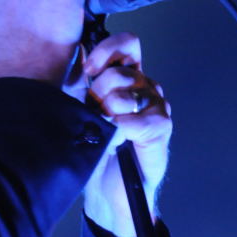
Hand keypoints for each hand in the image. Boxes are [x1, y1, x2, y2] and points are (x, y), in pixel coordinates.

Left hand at [80, 32, 171, 236]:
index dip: (106, 51)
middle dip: (97, 94)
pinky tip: (116, 143)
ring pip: (123, 95)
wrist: (107, 191)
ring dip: (106, 116)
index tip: (87, 71)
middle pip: (119, 72)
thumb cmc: (94, 150)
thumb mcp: (80, 111)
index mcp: (126, 77)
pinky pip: (133, 120)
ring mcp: (156, 104)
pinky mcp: (161, 125)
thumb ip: (79, 82)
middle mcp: (144, 86)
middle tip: (94, 116)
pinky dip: (119, 132)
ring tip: (106, 132)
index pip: (126, 44)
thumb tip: (75, 51)